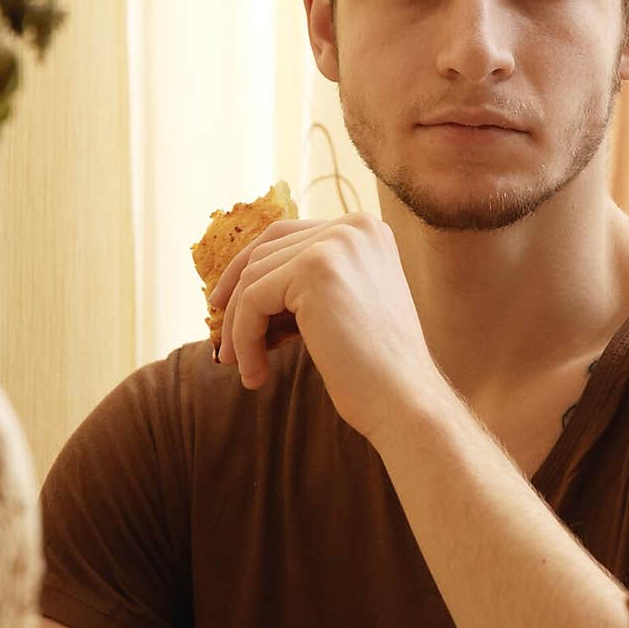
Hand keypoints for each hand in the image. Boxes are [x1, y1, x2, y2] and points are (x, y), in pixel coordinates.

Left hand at [210, 212, 444, 441]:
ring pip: (254, 278)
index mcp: (367, 230)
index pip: (288, 235)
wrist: (404, 401)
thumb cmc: (374, 369)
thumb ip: (304, 285)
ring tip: (244, 368)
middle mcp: (354, 226)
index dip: (251, 270)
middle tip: (224, 343)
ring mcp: (336, 243)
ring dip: (240, 328)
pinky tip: (255, 375)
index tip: (227, 305)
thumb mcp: (342, 309)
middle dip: (238, 297)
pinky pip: (253, 301)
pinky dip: (244, 339)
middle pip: (266, 250)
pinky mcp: (315, 269)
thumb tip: (239, 288)